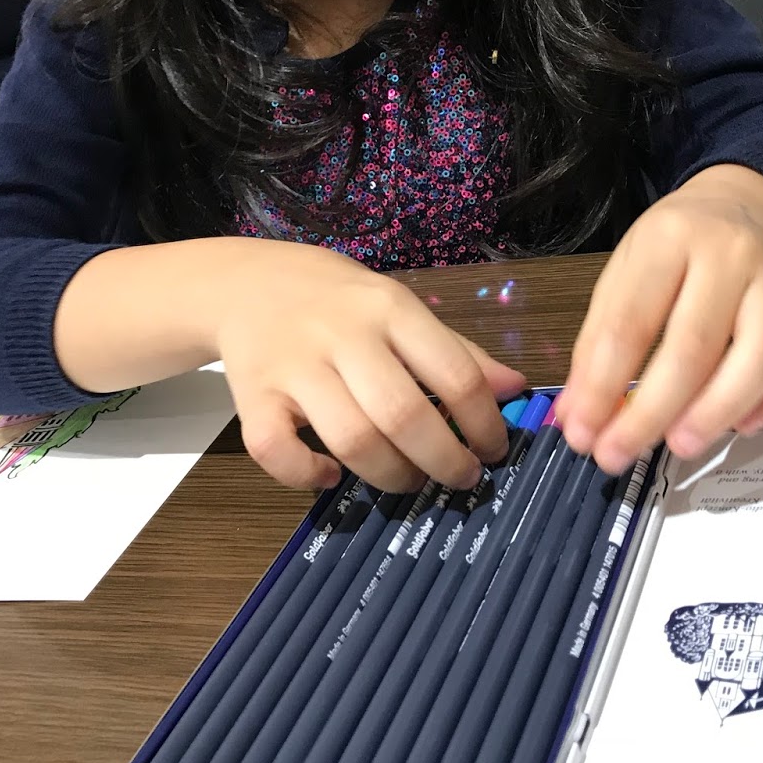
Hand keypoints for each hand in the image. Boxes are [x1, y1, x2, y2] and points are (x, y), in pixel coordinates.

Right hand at [211, 242, 525, 492]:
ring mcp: (294, 366)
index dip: (484, 423)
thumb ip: (455, 351)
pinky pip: (276, 451)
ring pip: (350, 439)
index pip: (454, 372)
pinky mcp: (252, 395)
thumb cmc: (338, 302)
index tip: (492, 451)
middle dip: (444, 460)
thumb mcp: (400, 309)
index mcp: (391, 308)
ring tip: (407, 479)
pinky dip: (306, 475)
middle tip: (459, 477)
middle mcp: (343, 334)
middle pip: (403, 414)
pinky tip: (329, 475)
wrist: (247, 283)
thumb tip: (515, 389)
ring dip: (389, 475)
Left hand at [556, 165, 762, 473]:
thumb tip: (579, 419)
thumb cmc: (673, 250)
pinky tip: (741, 427)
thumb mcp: (623, 276)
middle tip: (620, 454)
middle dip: (653, 411)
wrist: (742, 206)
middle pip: (694, 344)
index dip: (603, 387)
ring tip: (681, 446)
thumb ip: (598, 345)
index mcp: (668, 239)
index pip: (631, 322)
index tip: (583, 434)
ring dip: (718, 410)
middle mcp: (730, 255)